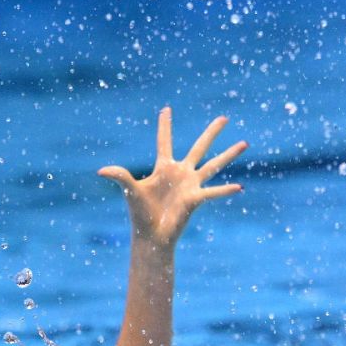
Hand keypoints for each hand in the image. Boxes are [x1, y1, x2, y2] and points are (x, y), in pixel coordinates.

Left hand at [99, 108, 247, 247]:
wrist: (151, 236)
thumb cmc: (140, 214)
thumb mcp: (130, 191)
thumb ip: (120, 176)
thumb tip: (101, 171)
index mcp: (164, 168)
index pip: (164, 141)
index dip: (165, 125)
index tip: (166, 109)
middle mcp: (181, 173)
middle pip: (200, 147)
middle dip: (212, 133)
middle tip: (224, 118)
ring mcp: (191, 185)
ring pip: (214, 165)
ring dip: (229, 155)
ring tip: (245, 143)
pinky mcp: (196, 198)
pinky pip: (212, 192)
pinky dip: (224, 190)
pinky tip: (238, 187)